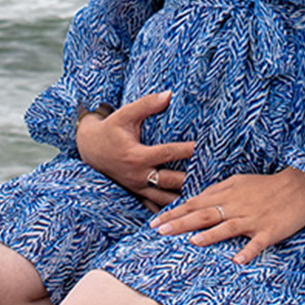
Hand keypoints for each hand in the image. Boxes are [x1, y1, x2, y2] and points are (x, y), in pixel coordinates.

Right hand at [75, 90, 194, 209]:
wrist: (90, 148)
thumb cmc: (110, 129)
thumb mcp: (125, 114)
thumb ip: (147, 104)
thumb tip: (169, 93)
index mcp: (137, 156)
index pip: (167, 153)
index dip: (187, 150)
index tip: (205, 148)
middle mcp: (138, 175)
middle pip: (171, 181)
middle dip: (192, 181)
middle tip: (214, 179)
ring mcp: (137, 188)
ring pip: (165, 199)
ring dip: (184, 199)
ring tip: (206, 197)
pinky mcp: (136, 195)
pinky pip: (155, 207)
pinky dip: (171, 210)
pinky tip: (189, 211)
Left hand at [149, 168, 304, 263]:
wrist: (301, 184)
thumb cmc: (268, 184)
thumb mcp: (240, 181)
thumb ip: (218, 191)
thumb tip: (196, 200)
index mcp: (228, 193)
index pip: (195, 203)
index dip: (175, 212)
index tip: (155, 221)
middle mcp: (237, 205)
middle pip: (204, 214)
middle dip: (180, 222)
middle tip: (159, 230)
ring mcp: (253, 219)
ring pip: (227, 226)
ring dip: (209, 235)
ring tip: (191, 242)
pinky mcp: (270, 231)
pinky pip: (257, 242)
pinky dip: (248, 251)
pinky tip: (237, 260)